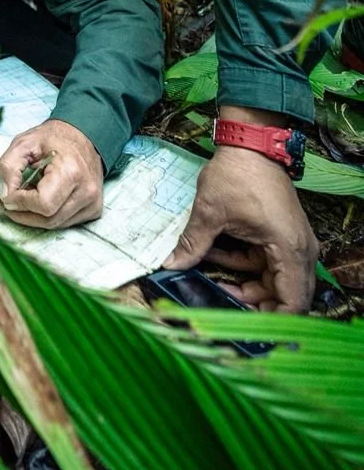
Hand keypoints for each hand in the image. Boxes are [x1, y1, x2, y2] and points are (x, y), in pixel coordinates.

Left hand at [0, 119, 103, 228]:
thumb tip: (6, 196)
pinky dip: (47, 216)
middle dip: (22, 214)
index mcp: (71, 171)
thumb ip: (8, 167)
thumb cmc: (53, 139)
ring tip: (21, 200)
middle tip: (7, 202)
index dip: (21, 203)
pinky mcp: (93, 210)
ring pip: (55, 224)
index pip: (43, 204)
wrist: (83, 136)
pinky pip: (64, 222)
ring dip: (33, 217)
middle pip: (48, 220)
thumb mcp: (23, 143)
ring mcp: (93, 203)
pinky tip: (39, 201)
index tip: (7, 195)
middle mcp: (87, 191)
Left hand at [164, 126, 317, 312]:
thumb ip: (193, 245)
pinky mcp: (281, 237)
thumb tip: (170, 266)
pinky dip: (241, 262)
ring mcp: (292, 244)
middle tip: (217, 299)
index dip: (272, 322)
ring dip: (241, 279)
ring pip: (269, 280)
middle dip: (251, 302)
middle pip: (282, 296)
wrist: (250, 142)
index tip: (244, 327)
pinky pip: (264, 263)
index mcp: (290, 250)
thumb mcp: (209, 212)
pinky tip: (214, 252)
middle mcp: (299, 251)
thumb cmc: (237, 174)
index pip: (293, 304)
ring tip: (208, 267)